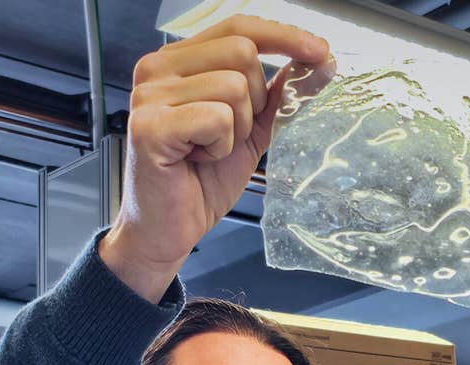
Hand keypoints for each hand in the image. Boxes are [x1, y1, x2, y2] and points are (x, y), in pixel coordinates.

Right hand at [99, 16, 331, 302]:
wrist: (168, 229)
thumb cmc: (199, 181)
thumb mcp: (249, 132)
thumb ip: (276, 96)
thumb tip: (318, 63)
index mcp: (179, 62)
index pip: (238, 28)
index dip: (282, 37)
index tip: (320, 53)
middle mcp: (158, 68)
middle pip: (242, 53)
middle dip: (254, 102)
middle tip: (229, 137)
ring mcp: (149, 95)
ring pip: (234, 87)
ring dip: (236, 130)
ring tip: (208, 152)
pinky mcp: (150, 125)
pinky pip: (217, 118)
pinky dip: (220, 146)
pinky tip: (198, 159)